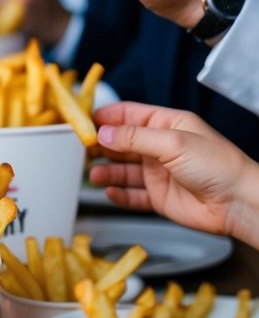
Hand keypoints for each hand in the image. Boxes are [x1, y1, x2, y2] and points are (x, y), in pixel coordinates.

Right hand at [90, 101, 258, 239]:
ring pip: (123, 170)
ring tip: (93, 174)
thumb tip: (104, 132)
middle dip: (100, 146)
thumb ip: (135, 137)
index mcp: (167, 124)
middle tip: (79, 150)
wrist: (238, 202)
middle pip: (121, 143)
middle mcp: (160, 147)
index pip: (128, 115)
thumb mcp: (173, 142)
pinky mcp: (159, 197)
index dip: (105, 117)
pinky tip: (110, 192)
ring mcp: (159, 173)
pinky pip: (132, 195)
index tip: (82, 123)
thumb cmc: (219, 166)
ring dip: (106, 172)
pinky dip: (119, 194)